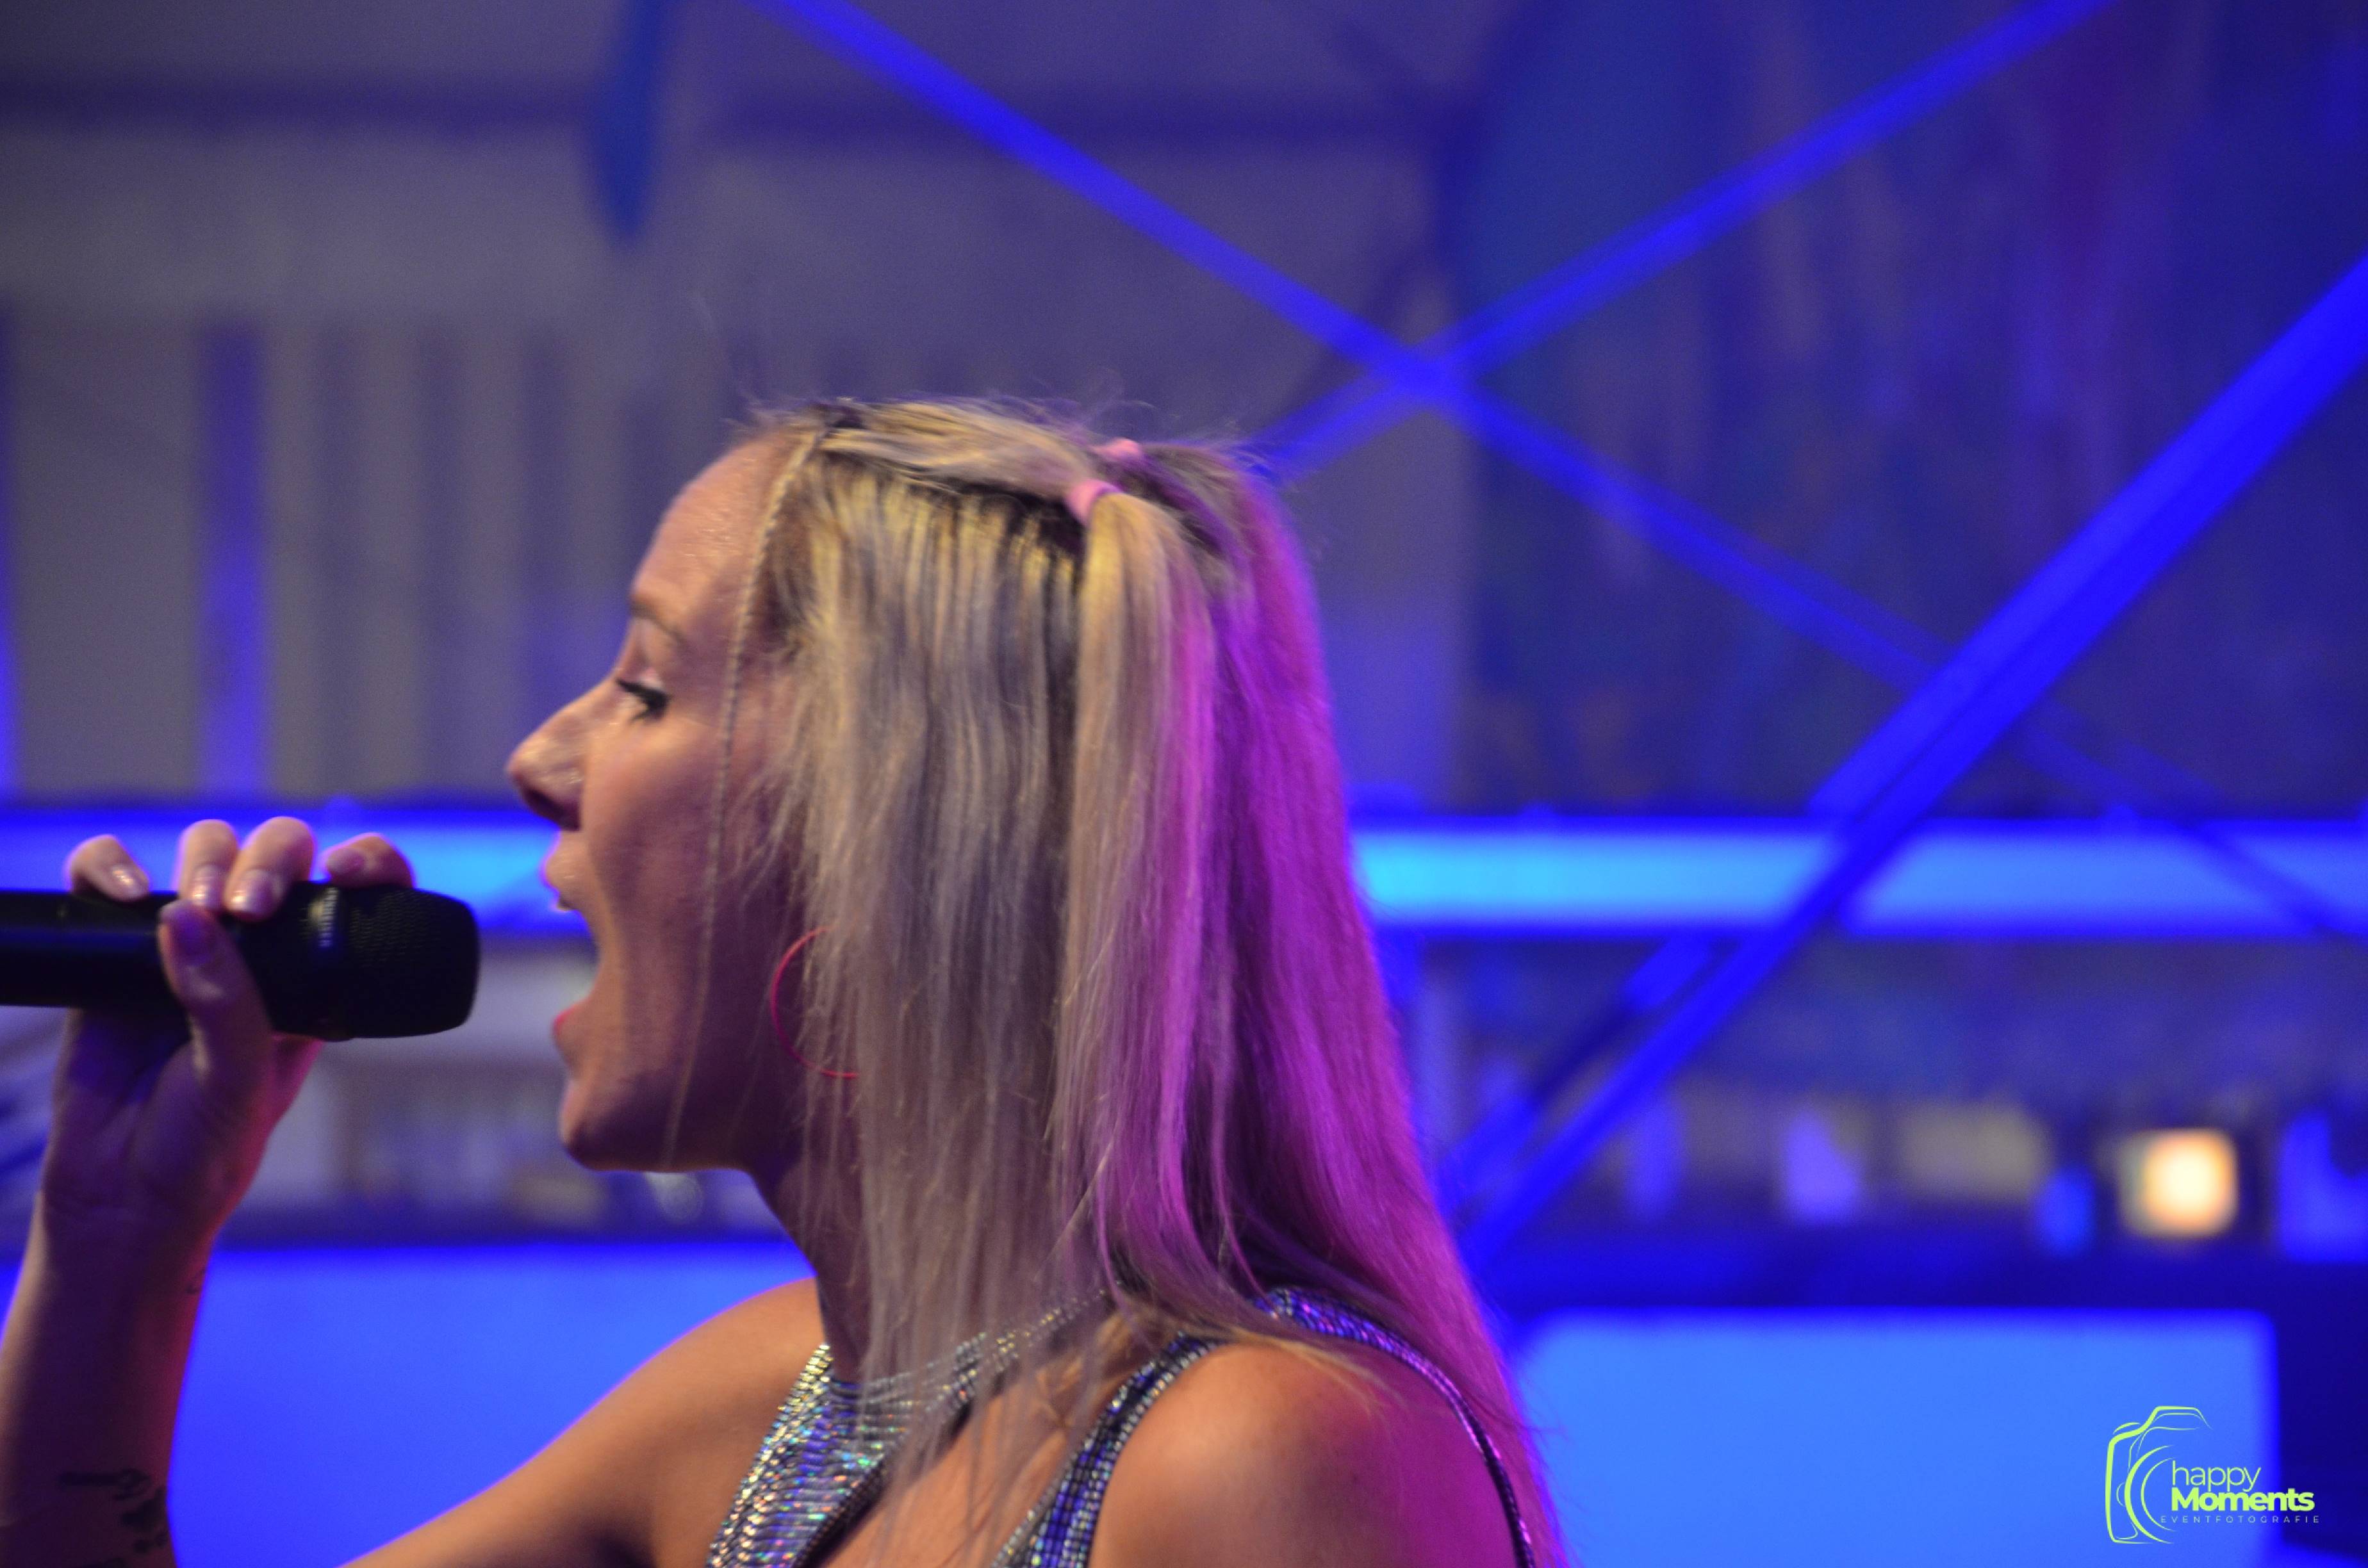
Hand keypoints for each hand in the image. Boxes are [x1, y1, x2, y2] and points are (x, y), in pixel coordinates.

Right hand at [38, 818, 415, 1261]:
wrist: (119, 1194)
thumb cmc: (202, 1148)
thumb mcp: (239, 1079)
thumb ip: (227, 1002)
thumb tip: (187, 917)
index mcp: (316, 979)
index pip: (358, 895)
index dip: (367, 861)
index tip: (348, 868)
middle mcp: (258, 952)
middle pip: (276, 855)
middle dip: (270, 860)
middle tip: (249, 908)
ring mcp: (187, 945)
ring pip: (204, 850)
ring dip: (205, 857)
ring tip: (195, 906)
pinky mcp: (115, 951)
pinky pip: (108, 879)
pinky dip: (109, 865)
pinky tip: (120, 893)